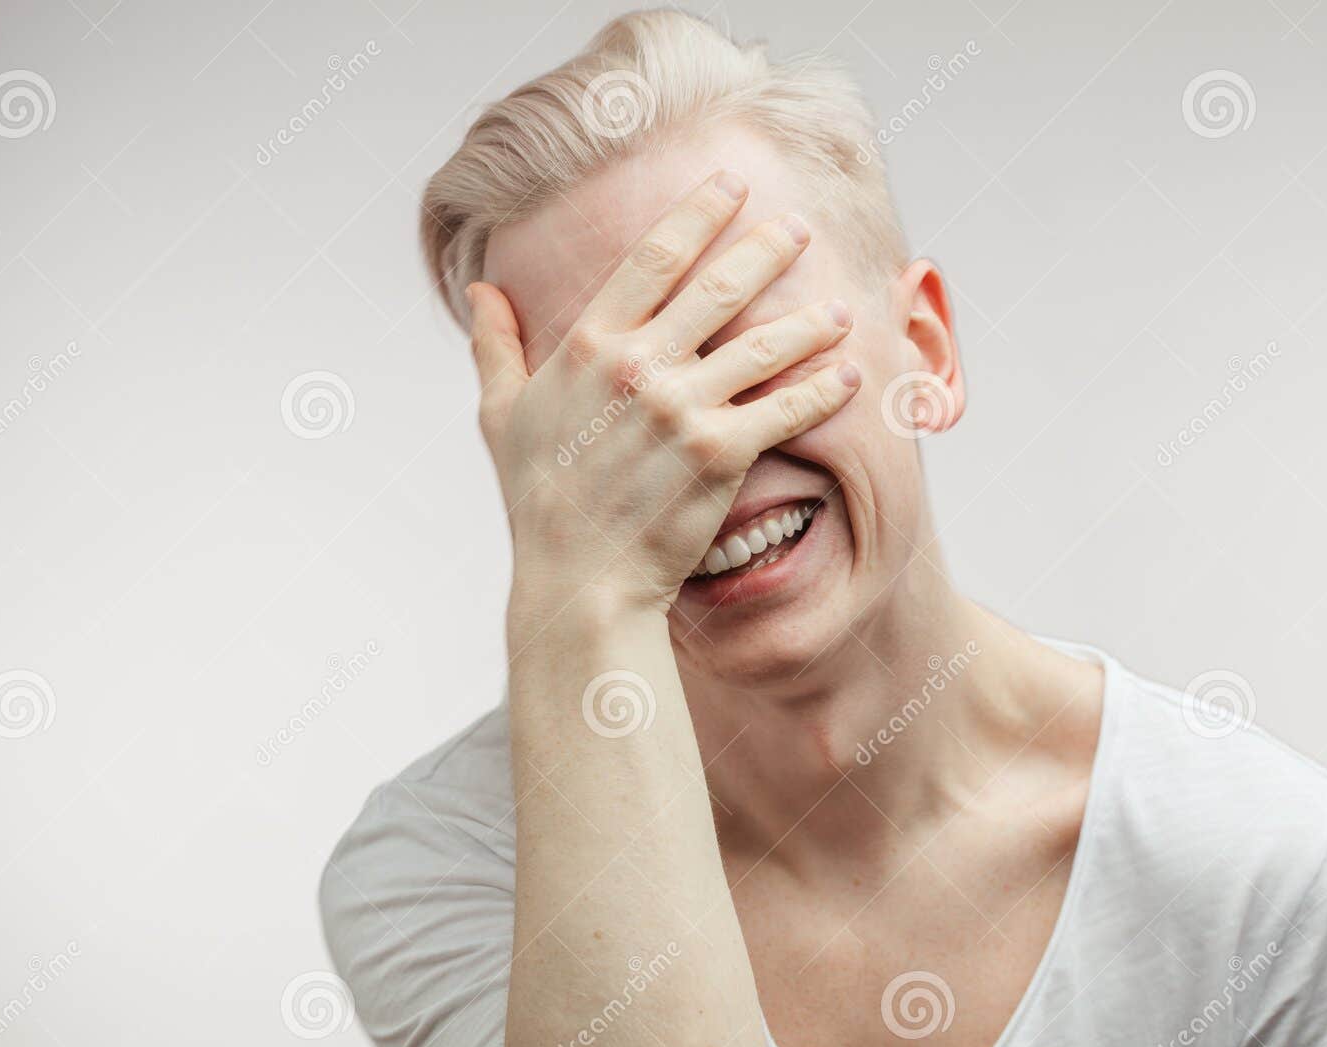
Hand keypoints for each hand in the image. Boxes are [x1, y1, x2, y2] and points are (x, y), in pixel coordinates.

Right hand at [467, 170, 858, 614]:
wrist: (579, 579)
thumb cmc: (538, 501)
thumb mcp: (502, 414)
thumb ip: (495, 345)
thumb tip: (480, 292)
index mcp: (588, 344)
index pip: (654, 257)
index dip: (698, 214)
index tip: (730, 186)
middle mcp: (638, 366)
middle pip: (719, 287)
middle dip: (766, 248)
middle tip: (798, 226)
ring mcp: (682, 408)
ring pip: (763, 345)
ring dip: (808, 321)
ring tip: (840, 306)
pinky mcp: (720, 453)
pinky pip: (784, 409)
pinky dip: (821, 390)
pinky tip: (847, 375)